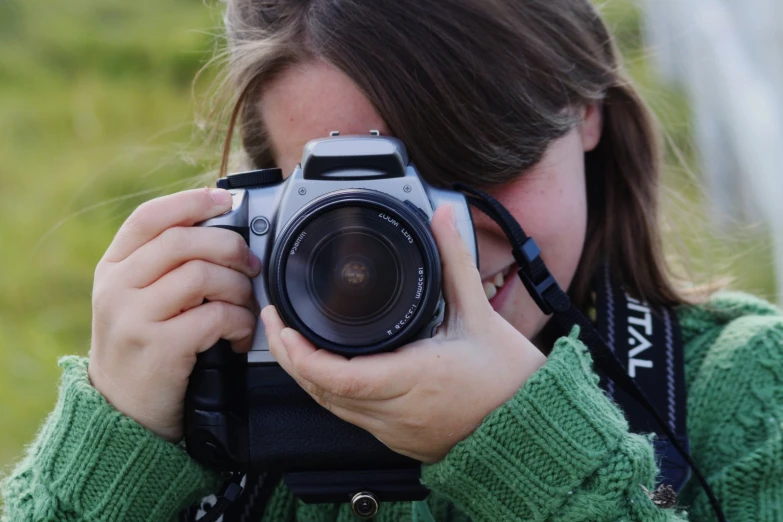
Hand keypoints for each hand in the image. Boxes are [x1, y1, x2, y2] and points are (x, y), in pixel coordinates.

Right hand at [88, 188, 261, 440]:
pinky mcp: (158, 347)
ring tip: (244, 306)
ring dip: (237, 288)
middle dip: (230, 247)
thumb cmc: (143, 348)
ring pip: (201, 274)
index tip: (226, 200)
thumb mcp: (138, 300)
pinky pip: (214, 316)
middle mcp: (118, 287)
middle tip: (251, 266)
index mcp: (114, 268)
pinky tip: (238, 335)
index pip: (149, 217)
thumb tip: (224, 230)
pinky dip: (238, 322)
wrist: (122, 412)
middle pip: (183, 240)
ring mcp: (134, 317)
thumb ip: (167, 266)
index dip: (191, 201)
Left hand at [261, 204, 546, 462]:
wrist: (532, 428)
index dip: (298, 352)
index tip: (283, 324)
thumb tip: (443, 220)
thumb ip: (455, 263)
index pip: (334, 376)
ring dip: (307, 376)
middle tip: (276, 324)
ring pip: (331, 408)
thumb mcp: (479, 315)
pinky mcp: (400, 439)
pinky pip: (352, 418)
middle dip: (289, 358)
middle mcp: (396, 411)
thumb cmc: (510, 380)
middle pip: (320, 392)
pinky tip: (329, 371)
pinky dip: (332, 393)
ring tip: (294, 342)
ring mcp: (395, 430)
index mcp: (412, 378)